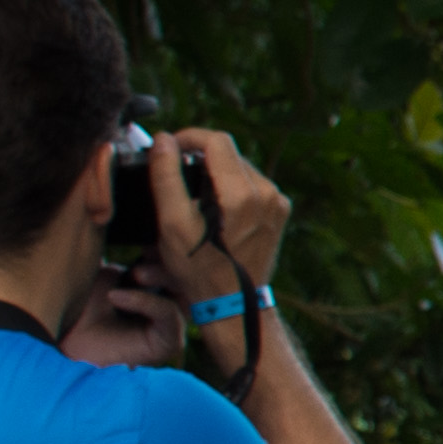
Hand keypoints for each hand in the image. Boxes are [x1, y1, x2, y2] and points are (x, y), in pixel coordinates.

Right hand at [152, 126, 289, 300]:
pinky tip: (214, 208)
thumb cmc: (199, 271)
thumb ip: (166, 177)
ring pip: (240, 170)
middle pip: (229, 154)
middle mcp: (267, 193)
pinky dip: (231, 189)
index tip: (169, 147)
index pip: (217, 141)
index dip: (189, 137)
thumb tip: (163, 141)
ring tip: (192, 192)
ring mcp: (277, 204)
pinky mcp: (279, 214)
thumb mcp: (172, 225)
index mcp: (242, 193)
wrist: (233, 306)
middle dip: (200, 158)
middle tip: (175, 171)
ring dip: (215, 174)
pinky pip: (252, 188)